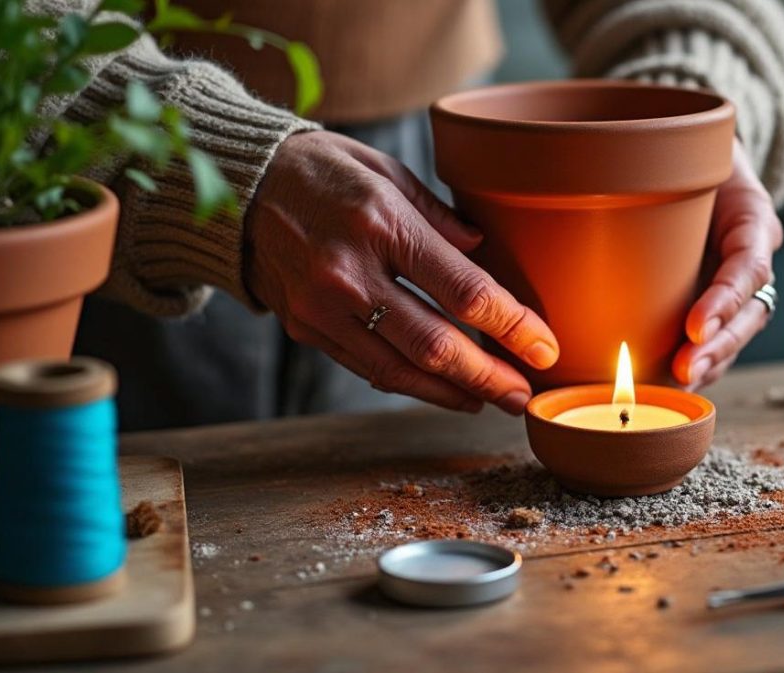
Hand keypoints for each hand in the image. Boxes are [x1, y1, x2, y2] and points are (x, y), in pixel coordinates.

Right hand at [243, 131, 559, 414]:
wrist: (239, 183)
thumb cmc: (324, 170)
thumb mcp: (387, 171)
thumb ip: (439, 218)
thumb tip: (485, 255)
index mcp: (380, 222)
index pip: (462, 290)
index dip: (512, 327)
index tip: (544, 347)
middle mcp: (349, 272)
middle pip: (436, 344)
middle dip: (490, 376)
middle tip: (524, 393)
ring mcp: (322, 307)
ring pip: (401, 370)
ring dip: (454, 392)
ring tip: (493, 399)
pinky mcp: (305, 328)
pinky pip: (368, 368)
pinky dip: (412, 385)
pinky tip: (445, 390)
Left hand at [672, 139, 782, 388]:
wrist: (694, 162)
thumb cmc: (683, 156)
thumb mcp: (682, 152)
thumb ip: (656, 168)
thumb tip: (602, 178)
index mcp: (752, 220)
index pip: (748, 265)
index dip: (725, 300)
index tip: (695, 327)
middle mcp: (751, 259)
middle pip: (749, 313)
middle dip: (719, 347)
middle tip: (684, 370)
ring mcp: (737, 286)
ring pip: (736, 335)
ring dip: (709, 364)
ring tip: (678, 386)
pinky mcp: (716, 305)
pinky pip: (715, 340)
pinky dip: (697, 365)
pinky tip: (670, 386)